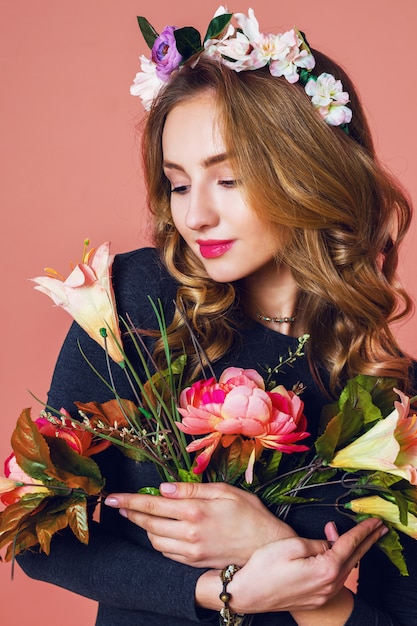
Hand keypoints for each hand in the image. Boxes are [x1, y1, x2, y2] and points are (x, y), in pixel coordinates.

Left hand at [104, 482, 294, 567]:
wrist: (266, 546)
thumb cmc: (249, 513)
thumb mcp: (224, 491)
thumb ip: (192, 488)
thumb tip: (164, 487)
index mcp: (195, 510)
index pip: (152, 504)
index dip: (129, 500)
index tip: (112, 497)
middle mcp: (189, 532)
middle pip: (148, 523)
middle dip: (130, 512)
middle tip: (118, 504)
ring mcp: (191, 551)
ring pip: (155, 540)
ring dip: (142, 527)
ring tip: (136, 515)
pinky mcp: (194, 562)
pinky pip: (167, 553)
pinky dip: (157, 541)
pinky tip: (157, 531)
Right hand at [221, 517, 387, 614]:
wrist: (246, 594)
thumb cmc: (263, 568)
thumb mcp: (291, 545)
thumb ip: (316, 542)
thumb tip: (328, 543)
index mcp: (325, 569)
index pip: (350, 544)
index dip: (363, 530)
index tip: (374, 520)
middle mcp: (328, 585)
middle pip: (355, 558)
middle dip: (368, 541)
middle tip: (380, 529)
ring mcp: (322, 594)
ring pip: (347, 569)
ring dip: (355, 551)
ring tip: (361, 536)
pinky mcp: (314, 598)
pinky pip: (336, 578)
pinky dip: (343, 563)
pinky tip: (337, 555)